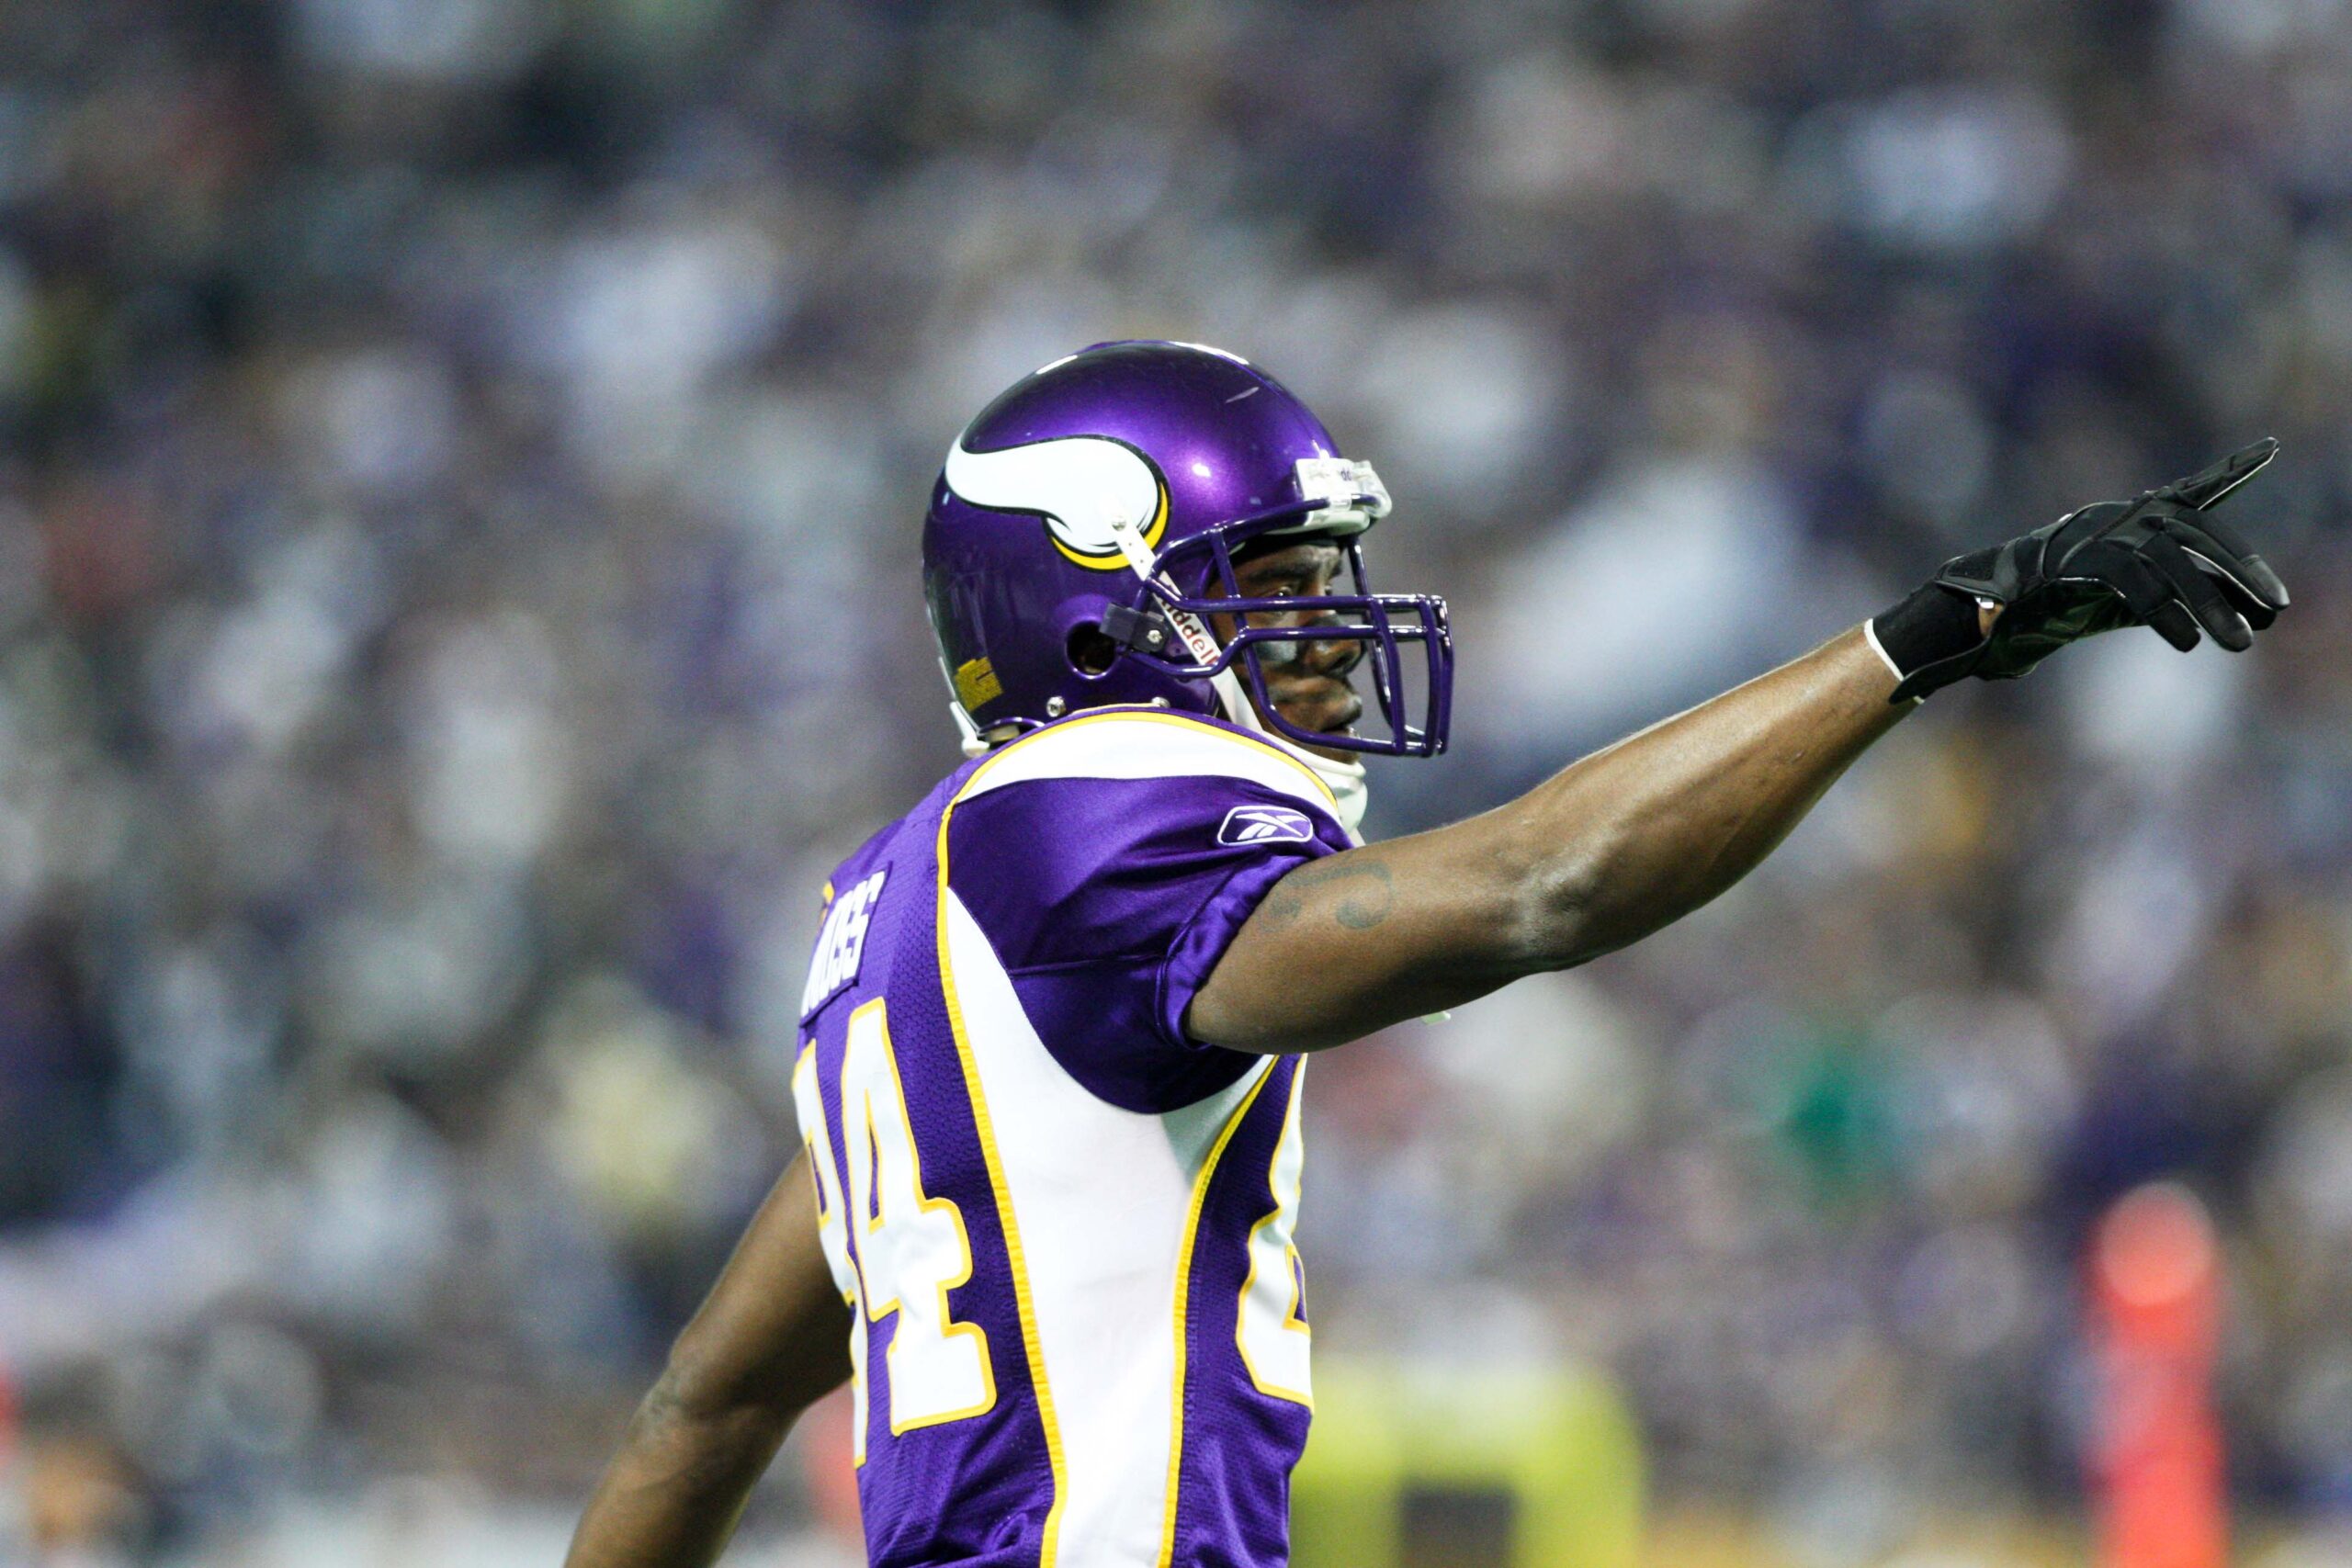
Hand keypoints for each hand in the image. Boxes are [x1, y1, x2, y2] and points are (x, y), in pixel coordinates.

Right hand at [1872, 439, 2290, 702]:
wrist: (1961, 625)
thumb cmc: (2019, 623)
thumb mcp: (2099, 609)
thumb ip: (2150, 602)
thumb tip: (2224, 617)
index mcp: (2116, 527)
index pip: (2185, 496)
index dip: (2228, 472)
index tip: (2270, 448)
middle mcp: (2109, 520)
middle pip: (2193, 535)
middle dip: (2240, 572)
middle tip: (2277, 612)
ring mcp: (2091, 535)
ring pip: (2171, 560)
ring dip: (2212, 603)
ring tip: (2242, 645)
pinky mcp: (2072, 560)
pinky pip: (2133, 581)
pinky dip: (2165, 612)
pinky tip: (2187, 643)